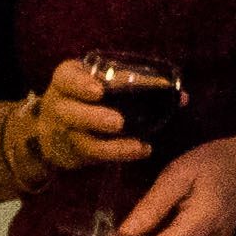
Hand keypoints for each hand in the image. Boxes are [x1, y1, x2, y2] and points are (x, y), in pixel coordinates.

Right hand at [29, 59, 152, 172]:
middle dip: (93, 118)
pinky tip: (142, 150)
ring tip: (137, 146)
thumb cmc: (95, 93)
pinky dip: (119, 154)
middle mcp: (60, 105)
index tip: (98, 91)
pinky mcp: (73, 152)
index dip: (80, 84)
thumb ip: (132, 82)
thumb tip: (175, 92)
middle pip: (68, 112)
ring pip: (81, 141)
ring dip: (111, 146)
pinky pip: (93, 156)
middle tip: (117, 122)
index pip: (66, 78)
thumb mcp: (104, 80)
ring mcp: (64, 131)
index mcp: (67, 80)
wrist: (64, 124)